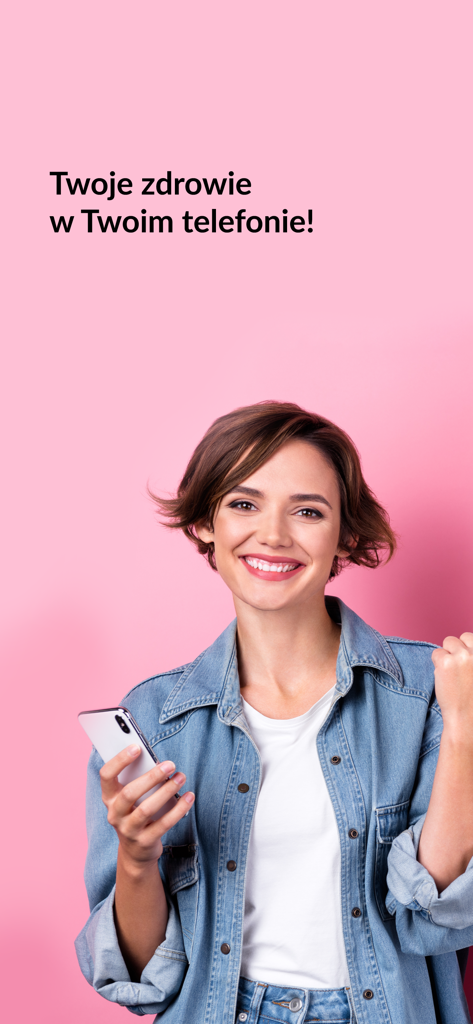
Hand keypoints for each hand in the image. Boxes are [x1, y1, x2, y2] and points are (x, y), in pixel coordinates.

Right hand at [100, 745, 194, 867]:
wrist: (135, 851)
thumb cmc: (135, 813)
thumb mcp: (130, 798)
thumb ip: (137, 780)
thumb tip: (157, 761)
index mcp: (109, 797)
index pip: (106, 775)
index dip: (119, 760)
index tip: (137, 747)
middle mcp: (115, 814)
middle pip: (129, 793)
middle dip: (151, 776)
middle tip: (170, 764)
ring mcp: (128, 830)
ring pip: (147, 809)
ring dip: (167, 791)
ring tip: (181, 777)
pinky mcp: (145, 841)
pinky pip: (164, 824)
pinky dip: (179, 809)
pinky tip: (189, 797)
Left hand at [431, 633, 472, 734]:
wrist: (467, 719)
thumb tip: (466, 649)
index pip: (472, 637)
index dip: (467, 648)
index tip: (464, 661)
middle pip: (462, 637)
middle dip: (457, 648)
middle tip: (456, 667)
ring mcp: (462, 655)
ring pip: (448, 642)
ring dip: (447, 655)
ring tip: (451, 674)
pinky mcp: (446, 661)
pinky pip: (436, 653)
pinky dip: (437, 664)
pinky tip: (444, 677)